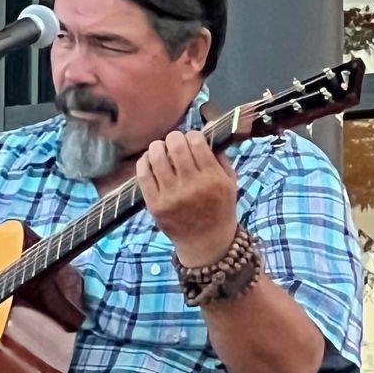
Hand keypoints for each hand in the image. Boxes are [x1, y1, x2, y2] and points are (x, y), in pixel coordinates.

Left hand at [138, 130, 237, 266]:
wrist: (206, 243)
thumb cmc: (219, 209)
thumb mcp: (230, 183)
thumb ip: (220, 157)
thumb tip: (207, 129)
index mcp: (213, 179)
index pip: (197, 143)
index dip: (192, 135)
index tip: (192, 138)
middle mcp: (192, 187)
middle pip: (175, 147)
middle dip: (174, 138)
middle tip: (174, 141)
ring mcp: (171, 196)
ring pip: (157, 157)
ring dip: (157, 146)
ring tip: (160, 148)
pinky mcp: (155, 205)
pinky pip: (143, 175)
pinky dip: (144, 162)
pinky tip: (149, 160)